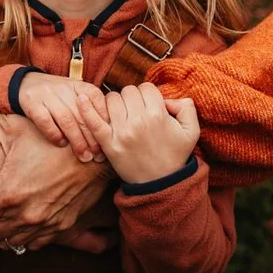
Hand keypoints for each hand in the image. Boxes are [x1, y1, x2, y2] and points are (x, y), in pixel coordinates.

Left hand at [0, 111, 112, 249]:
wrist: (94, 154)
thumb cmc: (52, 139)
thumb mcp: (15, 126)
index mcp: (6, 194)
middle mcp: (23, 216)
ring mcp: (42, 225)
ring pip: (8, 242)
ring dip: (2, 230)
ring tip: (1, 212)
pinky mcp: (59, 228)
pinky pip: (33, 243)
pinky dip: (25, 234)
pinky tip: (24, 217)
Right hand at [15, 72, 109, 161]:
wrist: (27, 83)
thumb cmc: (58, 96)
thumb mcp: (76, 95)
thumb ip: (91, 109)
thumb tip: (110, 133)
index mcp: (79, 85)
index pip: (97, 101)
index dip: (103, 123)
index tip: (109, 141)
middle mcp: (64, 88)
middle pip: (83, 115)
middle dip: (92, 138)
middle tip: (98, 155)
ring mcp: (47, 95)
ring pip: (66, 120)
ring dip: (76, 141)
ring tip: (83, 156)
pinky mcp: (32, 103)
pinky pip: (45, 121)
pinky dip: (54, 134)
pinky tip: (61, 144)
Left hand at [77, 84, 199, 185]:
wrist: (161, 184)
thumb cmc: (175, 155)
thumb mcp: (191, 131)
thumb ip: (186, 107)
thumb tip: (167, 98)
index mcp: (158, 115)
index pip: (146, 88)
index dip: (149, 95)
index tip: (150, 105)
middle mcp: (138, 121)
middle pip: (129, 91)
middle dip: (133, 98)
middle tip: (137, 111)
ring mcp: (121, 132)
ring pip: (112, 100)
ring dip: (117, 104)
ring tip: (123, 114)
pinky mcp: (108, 143)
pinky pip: (93, 121)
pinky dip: (85, 109)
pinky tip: (80, 99)